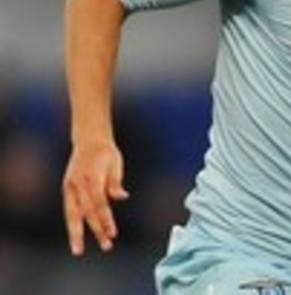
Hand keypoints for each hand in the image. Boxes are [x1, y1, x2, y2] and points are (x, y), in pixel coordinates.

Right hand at [62, 140, 129, 255]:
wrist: (88, 141)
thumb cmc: (106, 153)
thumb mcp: (115, 163)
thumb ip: (115, 181)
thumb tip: (122, 197)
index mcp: (92, 176)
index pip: (99, 202)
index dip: (106, 219)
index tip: (113, 233)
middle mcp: (78, 183)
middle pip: (87, 211)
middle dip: (96, 230)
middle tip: (106, 245)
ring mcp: (70, 186)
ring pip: (72, 214)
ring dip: (76, 233)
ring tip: (77, 251)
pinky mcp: (66, 189)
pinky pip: (69, 209)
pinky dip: (72, 223)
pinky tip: (76, 237)